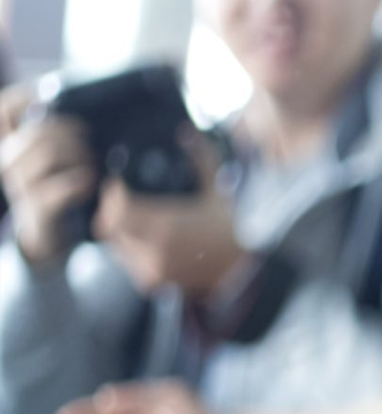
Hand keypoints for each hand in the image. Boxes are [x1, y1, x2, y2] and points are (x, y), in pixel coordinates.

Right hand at [0, 82, 95, 266]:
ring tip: (94, 160)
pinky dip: (82, 180)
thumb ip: (52, 133)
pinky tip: (91, 182)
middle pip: (38, 131)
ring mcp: (21, 183)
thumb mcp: (48, 156)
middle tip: (90, 138)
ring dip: (80, 154)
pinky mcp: (37, 205)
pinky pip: (60, 187)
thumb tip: (72, 101)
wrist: (47, 231)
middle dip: (71, 130)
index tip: (48, 96)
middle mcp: (9, 159)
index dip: (20, 97)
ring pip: (49, 154)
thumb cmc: (53, 185)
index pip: (3, 111)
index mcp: (10, 143)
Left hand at [92, 128, 244, 297]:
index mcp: (167, 226)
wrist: (240, 274)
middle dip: (111, 210)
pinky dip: (129, 246)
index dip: (113, 194)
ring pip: (114, 243)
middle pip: (109, 226)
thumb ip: (201, 158)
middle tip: (121, 199)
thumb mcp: (217, 191)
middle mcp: (154, 250)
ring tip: (133, 217)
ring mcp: (151, 269)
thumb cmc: (229, 232)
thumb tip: (187, 131)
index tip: (119, 184)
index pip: (118, 208)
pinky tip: (144, 237)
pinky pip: (125, 259)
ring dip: (118, 228)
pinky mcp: (150, 282)